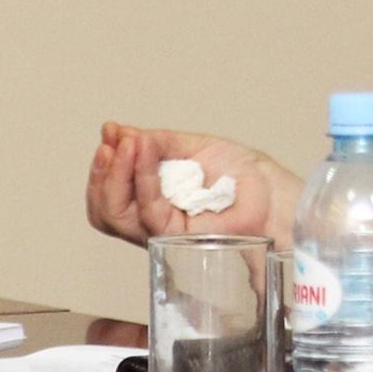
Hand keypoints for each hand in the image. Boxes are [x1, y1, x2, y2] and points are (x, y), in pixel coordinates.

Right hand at [84, 122, 300, 248]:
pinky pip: (151, 213)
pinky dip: (144, 179)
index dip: (102, 168)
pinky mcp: (181, 239)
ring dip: (116, 174)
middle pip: (105, 211)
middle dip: (102, 174)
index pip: (109, 195)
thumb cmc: (239, 174)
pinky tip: (144, 153)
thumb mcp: (189, 147)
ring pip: (118, 216)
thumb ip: (153, 144)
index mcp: (151, 200)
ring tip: (127, 144)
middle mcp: (152, 221)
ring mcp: (165, 233)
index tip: (108, 135)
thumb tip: (117, 132)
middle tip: (111, 143)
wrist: (271, 188)